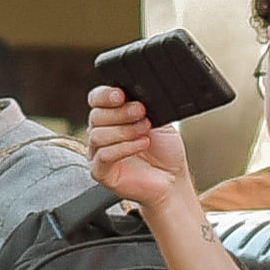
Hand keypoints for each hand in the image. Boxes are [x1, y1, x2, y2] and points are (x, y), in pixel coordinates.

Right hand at [86, 84, 193, 210]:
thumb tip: (136, 93)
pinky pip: (104, 155)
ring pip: (98, 135)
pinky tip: (142, 144)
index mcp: (111, 116)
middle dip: (121, 112)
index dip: (105, 95)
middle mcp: (101, 132)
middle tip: (142, 113)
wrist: (172, 177)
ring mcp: (98, 153)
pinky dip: (125, 148)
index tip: (121, 94)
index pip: (96, 99)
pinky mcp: (100, 172)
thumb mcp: (158, 118)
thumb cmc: (164, 150)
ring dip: (124, 131)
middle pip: (96, 115)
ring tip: (145, 132)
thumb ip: (144, 104)